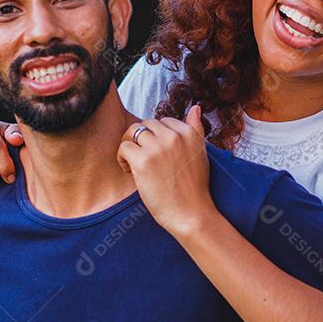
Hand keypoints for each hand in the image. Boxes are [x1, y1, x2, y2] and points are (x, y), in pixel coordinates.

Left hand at [116, 105, 215, 235]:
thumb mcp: (200, 153)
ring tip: (134, 165)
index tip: (157, 155)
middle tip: (143, 160)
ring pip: (132, 132)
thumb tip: (195, 107)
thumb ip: (196, 129)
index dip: (156, 137)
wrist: (191, 214)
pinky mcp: (143, 161)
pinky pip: (124, 147)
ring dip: (130, 147)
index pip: (163, 121)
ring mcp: (158, 147)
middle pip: (146, 124)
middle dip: (141, 140)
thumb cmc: (194, 188)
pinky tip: (130, 171)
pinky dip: (122, 158)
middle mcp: (174, 136)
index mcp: (188, 133)